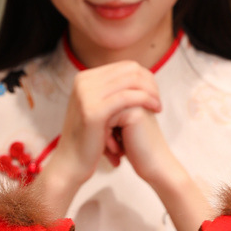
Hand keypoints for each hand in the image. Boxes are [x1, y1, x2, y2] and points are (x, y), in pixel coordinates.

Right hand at [35, 60, 160, 211]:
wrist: (72, 163)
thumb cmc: (90, 140)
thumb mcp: (98, 108)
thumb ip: (112, 91)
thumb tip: (136, 74)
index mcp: (84, 78)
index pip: (125, 66)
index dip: (145, 78)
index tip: (154, 93)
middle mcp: (83, 81)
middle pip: (129, 70)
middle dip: (149, 83)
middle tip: (158, 99)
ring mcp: (86, 94)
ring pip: (131, 81)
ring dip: (150, 92)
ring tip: (158, 106)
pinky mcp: (93, 110)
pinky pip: (127, 97)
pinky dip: (145, 100)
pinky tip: (155, 109)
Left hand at [112, 105, 210, 230]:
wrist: (162, 173)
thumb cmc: (146, 161)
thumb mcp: (127, 139)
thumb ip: (117, 125)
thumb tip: (99, 127)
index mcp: (138, 101)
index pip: (108, 106)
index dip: (104, 126)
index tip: (108, 148)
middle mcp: (140, 98)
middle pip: (106, 109)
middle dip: (101, 129)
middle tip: (110, 151)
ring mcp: (138, 103)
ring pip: (105, 113)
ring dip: (104, 134)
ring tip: (113, 154)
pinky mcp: (134, 112)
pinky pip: (107, 118)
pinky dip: (107, 138)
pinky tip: (116, 155)